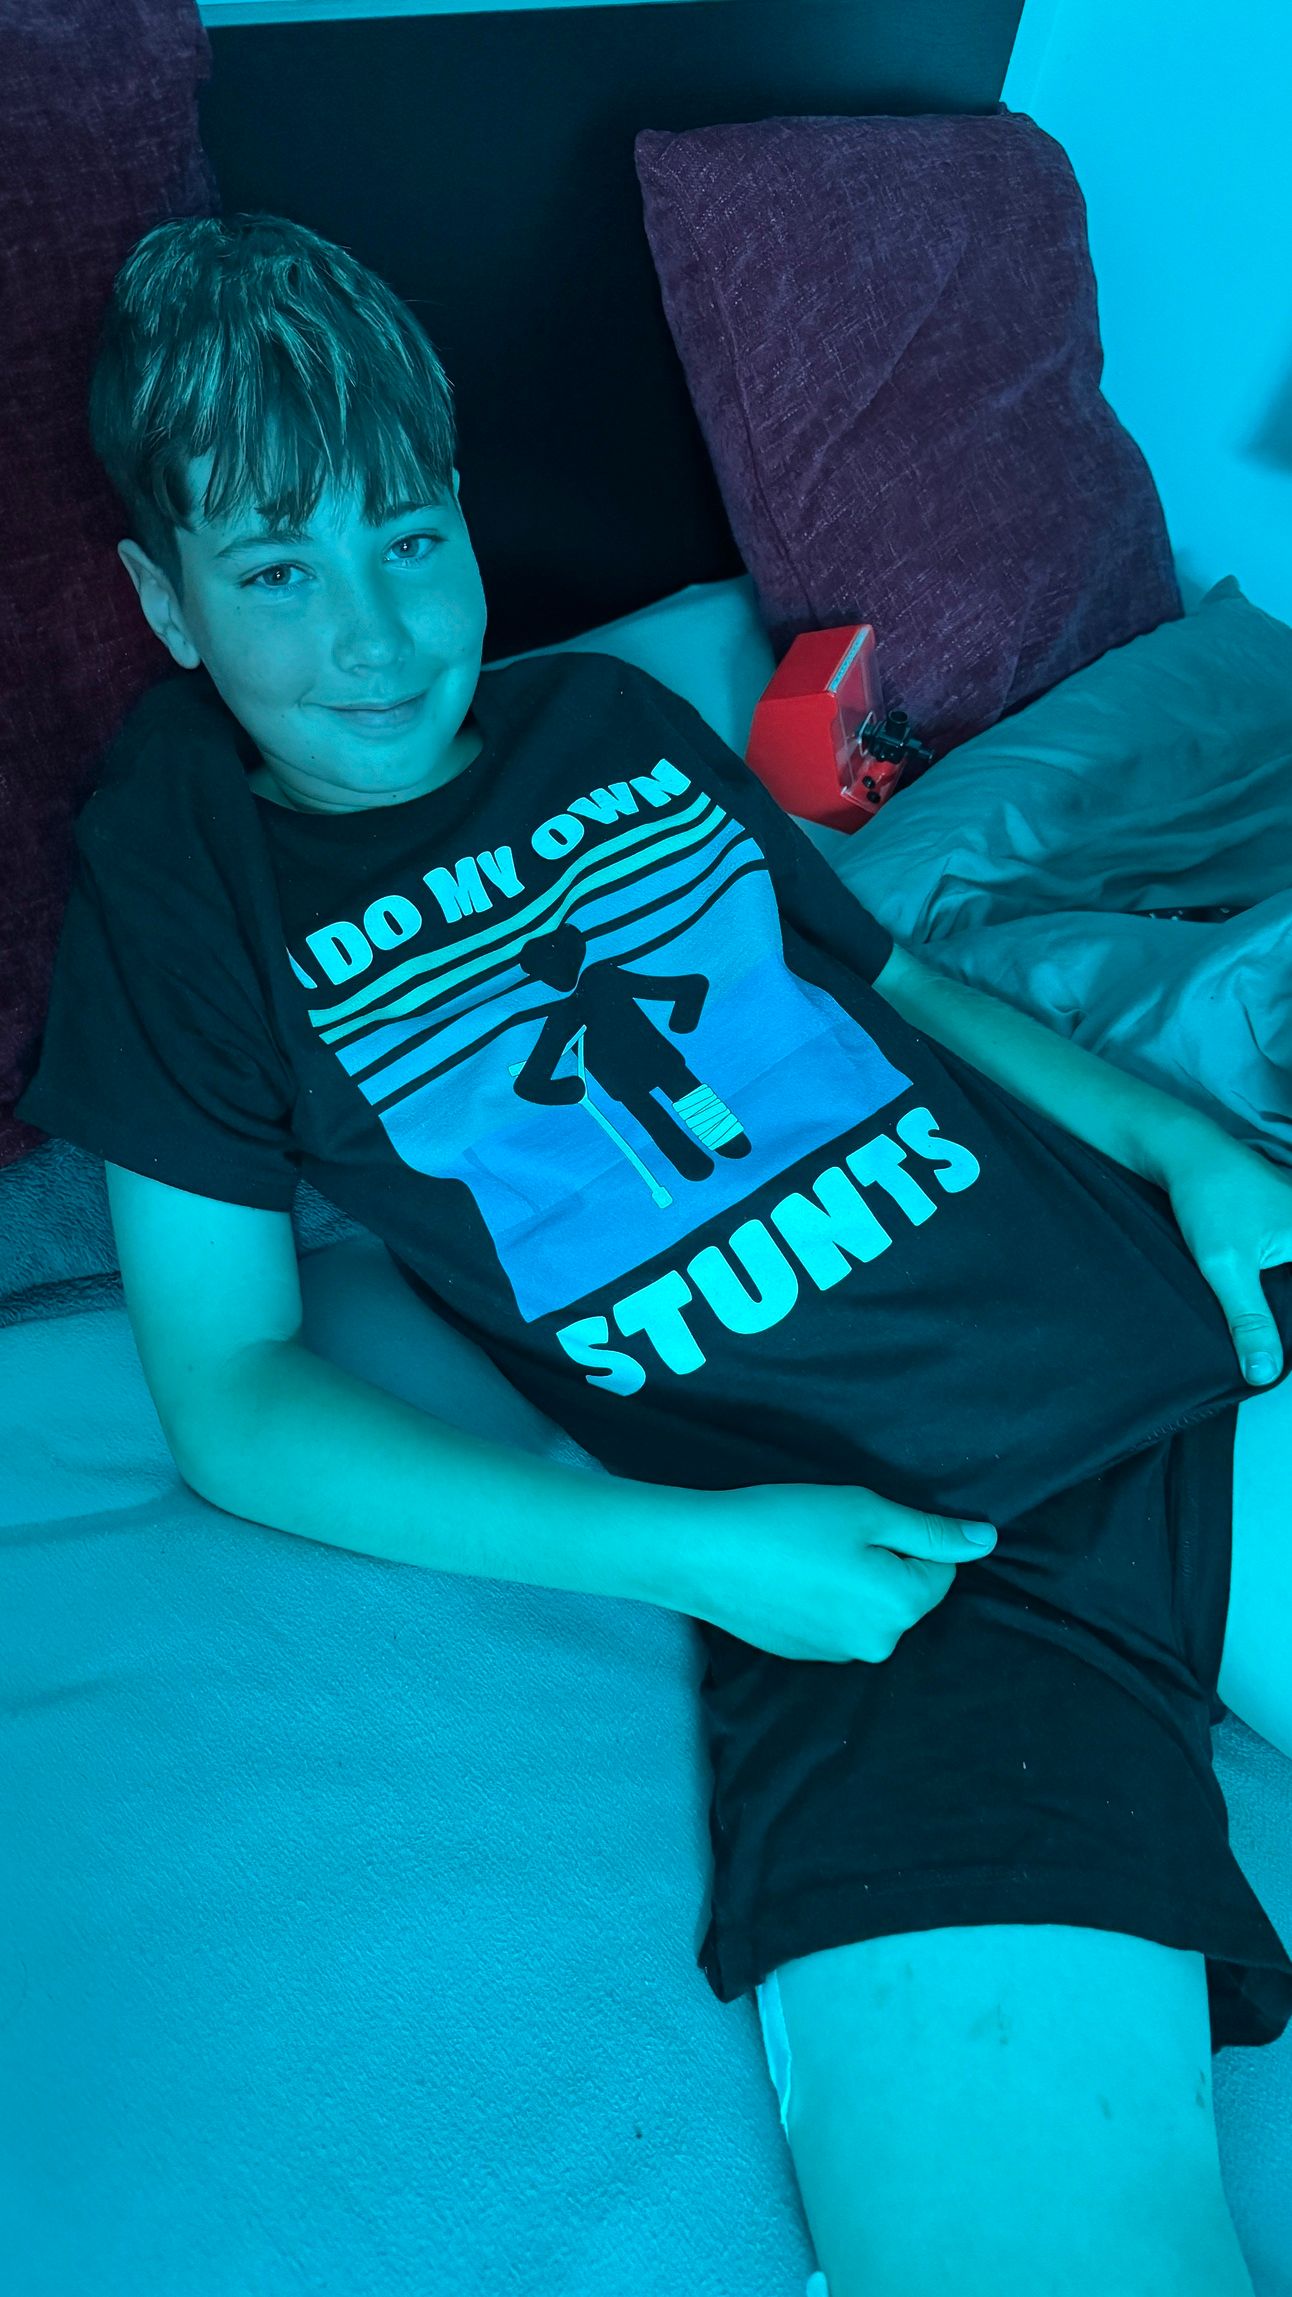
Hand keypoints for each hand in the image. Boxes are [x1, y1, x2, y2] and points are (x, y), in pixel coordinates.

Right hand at [689, 1481, 997, 1663]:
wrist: (703, 1555)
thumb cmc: (788, 1523)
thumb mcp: (867, 1512)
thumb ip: (932, 1532)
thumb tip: (987, 1541)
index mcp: (901, 1607)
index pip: (942, 1568)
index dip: (908, 1535)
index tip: (865, 1520)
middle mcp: (878, 1644)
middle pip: (906, 1593)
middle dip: (884, 1561)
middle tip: (834, 1532)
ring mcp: (838, 1655)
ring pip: (869, 1607)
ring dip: (854, 1581)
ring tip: (807, 1553)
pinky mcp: (804, 1655)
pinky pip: (836, 1620)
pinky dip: (824, 1597)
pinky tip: (789, 1574)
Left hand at [1164, 1134, 1291, 1385]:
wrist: (1184, 1150)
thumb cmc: (1209, 1200)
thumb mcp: (1227, 1266)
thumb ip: (1249, 1320)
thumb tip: (1264, 1374)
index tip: (1283, 1359)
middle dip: (1285, 1323)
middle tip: (1267, 1356)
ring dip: (1281, 1308)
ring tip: (1264, 1340)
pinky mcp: (1285, 1223)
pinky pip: (1288, 1265)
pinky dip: (1278, 1288)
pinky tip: (1262, 1306)